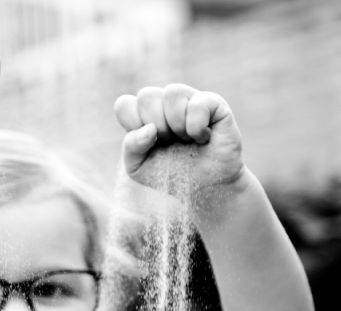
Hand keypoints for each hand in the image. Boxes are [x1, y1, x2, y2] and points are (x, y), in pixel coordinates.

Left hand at [114, 84, 248, 205]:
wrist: (204, 190)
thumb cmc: (170, 176)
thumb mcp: (139, 168)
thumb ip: (131, 147)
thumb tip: (149, 128)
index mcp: (145, 116)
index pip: (125, 104)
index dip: (132, 124)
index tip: (148, 143)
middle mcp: (166, 104)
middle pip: (147, 95)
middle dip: (155, 125)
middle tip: (168, 143)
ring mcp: (190, 101)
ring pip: (173, 92)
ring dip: (175, 123)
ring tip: (185, 140)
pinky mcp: (215, 104)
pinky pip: (199, 102)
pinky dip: (196, 125)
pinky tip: (202, 138)